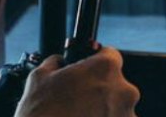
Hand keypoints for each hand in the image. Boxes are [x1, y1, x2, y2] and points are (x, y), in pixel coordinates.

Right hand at [14, 46, 139, 116]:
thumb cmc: (42, 113)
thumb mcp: (40, 76)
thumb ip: (56, 63)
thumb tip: (59, 62)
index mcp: (105, 68)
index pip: (111, 55)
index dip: (97, 62)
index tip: (90, 71)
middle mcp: (123, 90)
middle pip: (116, 84)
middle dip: (100, 91)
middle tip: (81, 100)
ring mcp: (126, 115)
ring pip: (118, 108)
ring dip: (105, 111)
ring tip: (82, 116)